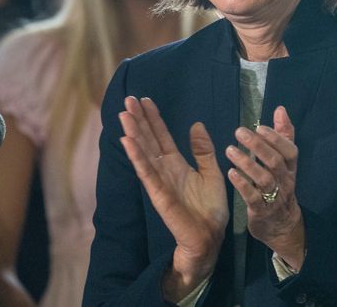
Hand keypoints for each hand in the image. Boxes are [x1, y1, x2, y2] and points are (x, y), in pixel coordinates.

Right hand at [119, 97, 227, 298]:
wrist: (210, 237)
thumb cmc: (210, 209)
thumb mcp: (211, 173)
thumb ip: (203, 151)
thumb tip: (196, 125)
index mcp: (177, 164)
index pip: (162, 137)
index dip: (153, 119)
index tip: (145, 100)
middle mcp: (165, 170)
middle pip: (149, 140)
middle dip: (139, 120)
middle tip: (128, 99)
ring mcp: (159, 182)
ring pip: (143, 153)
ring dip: (133, 133)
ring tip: (124, 114)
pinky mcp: (159, 194)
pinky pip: (146, 172)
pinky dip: (137, 156)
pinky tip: (128, 141)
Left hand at [226, 106, 303, 269]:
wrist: (281, 227)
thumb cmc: (279, 188)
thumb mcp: (285, 163)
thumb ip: (283, 137)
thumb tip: (280, 109)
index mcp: (290, 168)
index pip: (289, 151)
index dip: (276, 138)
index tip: (259, 126)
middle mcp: (284, 181)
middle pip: (275, 162)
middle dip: (258, 146)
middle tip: (239, 132)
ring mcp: (274, 197)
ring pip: (264, 179)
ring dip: (247, 163)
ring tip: (229, 150)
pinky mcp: (262, 211)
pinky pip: (253, 197)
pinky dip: (242, 184)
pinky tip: (230, 173)